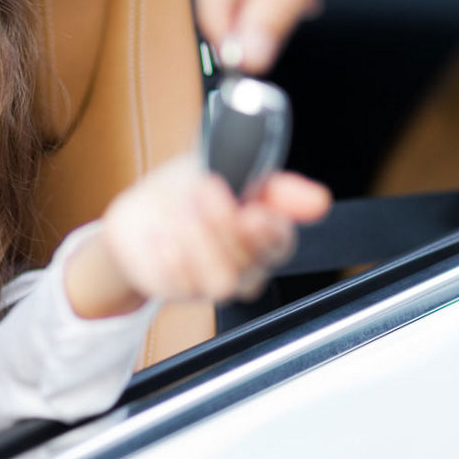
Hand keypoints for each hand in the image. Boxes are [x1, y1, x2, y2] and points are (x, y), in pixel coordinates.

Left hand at [65, 156, 330, 317]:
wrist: (141, 212)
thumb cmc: (190, 190)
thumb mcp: (228, 168)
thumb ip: (273, 185)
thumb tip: (318, 201)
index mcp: (264, 235)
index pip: (281, 244)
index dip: (269, 232)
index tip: (252, 211)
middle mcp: (244, 266)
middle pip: (249, 263)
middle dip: (223, 223)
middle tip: (203, 189)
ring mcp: (209, 283)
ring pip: (220, 281)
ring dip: (197, 241)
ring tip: (179, 210)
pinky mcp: (176, 290)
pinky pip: (178, 282)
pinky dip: (166, 251)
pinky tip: (158, 231)